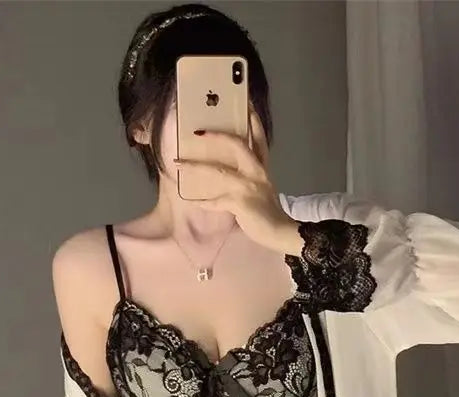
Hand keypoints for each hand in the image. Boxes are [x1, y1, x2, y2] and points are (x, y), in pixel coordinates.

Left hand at [174, 111, 303, 255]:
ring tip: (178, 163)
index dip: (251, 119)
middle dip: (217, 137)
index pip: (258, 137)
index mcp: (262, 166)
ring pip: (218, 171)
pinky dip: (204, 202)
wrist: (281, 232)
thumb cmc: (268, 211)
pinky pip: (216, 201)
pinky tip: (192, 200)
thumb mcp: (262, 188)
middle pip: (238, 145)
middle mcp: (257, 171)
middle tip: (198, 132)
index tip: (243, 102)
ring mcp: (249, 186)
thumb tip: (223, 170)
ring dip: (196, 167)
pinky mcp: (241, 202)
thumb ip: (248, 176)